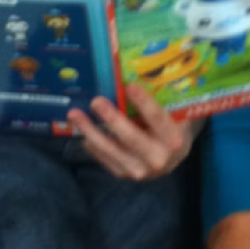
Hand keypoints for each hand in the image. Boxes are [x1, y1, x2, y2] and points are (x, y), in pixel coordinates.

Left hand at [67, 83, 201, 179]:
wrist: (171, 160)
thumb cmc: (172, 128)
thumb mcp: (175, 115)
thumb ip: (163, 100)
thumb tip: (139, 73)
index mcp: (175, 140)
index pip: (158, 119)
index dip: (144, 103)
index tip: (129, 86)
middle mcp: (158, 159)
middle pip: (130, 137)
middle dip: (111, 118)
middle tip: (95, 100)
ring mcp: (140, 171)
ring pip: (110, 149)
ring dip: (90, 130)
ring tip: (74, 114)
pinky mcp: (123, 175)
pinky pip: (103, 158)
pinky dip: (91, 143)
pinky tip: (82, 130)